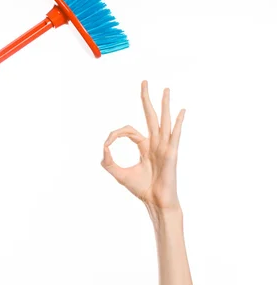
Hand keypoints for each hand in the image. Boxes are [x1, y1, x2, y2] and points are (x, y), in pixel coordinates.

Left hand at [101, 81, 185, 211]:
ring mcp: (164, 147)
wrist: (155, 203)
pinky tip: (181, 112)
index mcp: (144, 146)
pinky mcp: (171, 154)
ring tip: (166, 89)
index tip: (107, 144)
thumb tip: (103, 147)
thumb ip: (108, 161)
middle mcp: (155, 143)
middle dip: (146, 98)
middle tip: (144, 81)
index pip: (129, 130)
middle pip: (150, 116)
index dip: (116, 134)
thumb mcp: (119, 173)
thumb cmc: (141, 189)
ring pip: (164, 121)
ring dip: (164, 105)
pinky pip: (175, 136)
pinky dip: (178, 123)